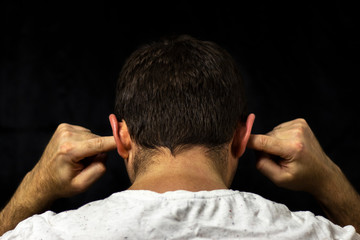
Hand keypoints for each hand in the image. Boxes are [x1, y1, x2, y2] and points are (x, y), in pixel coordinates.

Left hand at [0, 123, 116, 235]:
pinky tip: (75, 152)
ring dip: (90, 148)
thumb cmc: (63, 184)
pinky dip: (85, 143)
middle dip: (97, 152)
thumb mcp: (82, 185)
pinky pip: (86, 134)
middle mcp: (66, 136)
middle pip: (97, 140)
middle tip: (85, 165)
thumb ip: (98, 169)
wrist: (42, 180)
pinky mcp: (64, 127)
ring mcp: (64, 129)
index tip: (128, 139)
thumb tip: (106, 152)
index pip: (99, 143)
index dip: (115, 142)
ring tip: (78, 160)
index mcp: (69, 150)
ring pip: (93, 136)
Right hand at [247, 118, 338, 194]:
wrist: (322, 174)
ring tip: (287, 154)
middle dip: (266, 149)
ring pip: (271, 133)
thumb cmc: (301, 178)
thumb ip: (261, 164)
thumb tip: (250, 147)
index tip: (235, 140)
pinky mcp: (300, 122)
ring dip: (273, 143)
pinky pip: (278, 129)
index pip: (262, 141)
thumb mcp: (279, 179)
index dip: (246, 141)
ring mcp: (299, 125)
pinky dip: (280, 138)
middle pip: (265, 137)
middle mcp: (296, 133)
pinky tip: (289, 146)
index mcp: (292, 148)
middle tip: (279, 161)